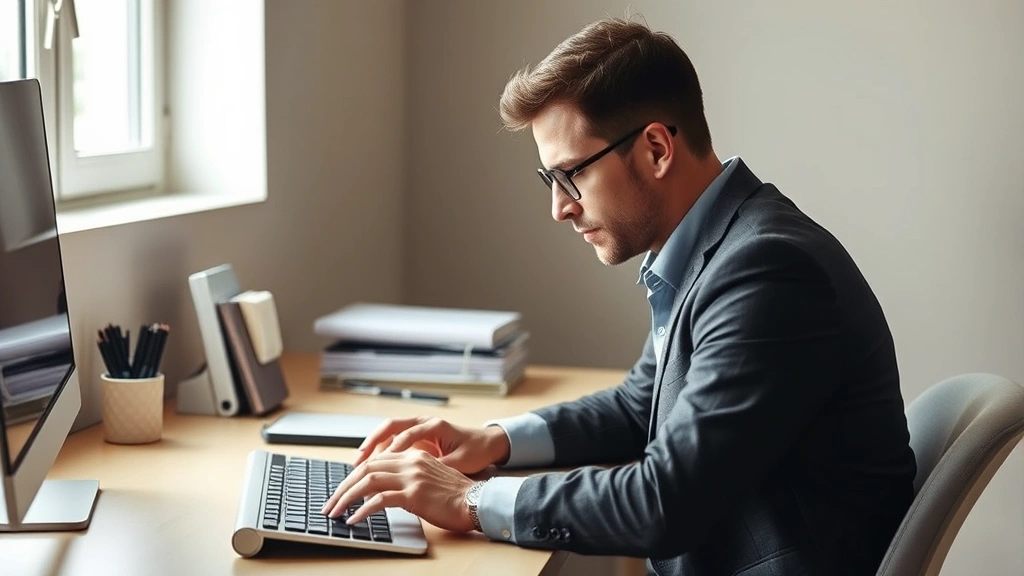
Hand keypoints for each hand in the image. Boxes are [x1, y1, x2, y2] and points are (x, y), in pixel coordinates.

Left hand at [320, 449, 475, 531]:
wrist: (477, 501)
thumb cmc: (455, 496)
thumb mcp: (429, 479)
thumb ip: (406, 478)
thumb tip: (380, 492)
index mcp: (413, 456)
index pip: (374, 461)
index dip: (353, 476)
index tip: (341, 491)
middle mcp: (410, 462)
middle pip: (366, 469)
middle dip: (343, 487)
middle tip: (330, 503)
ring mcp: (412, 477)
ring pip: (368, 481)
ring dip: (346, 497)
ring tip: (335, 511)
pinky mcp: (414, 494)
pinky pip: (380, 500)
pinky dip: (363, 510)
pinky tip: (354, 519)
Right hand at [354, 416, 510, 474]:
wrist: (487, 443)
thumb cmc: (475, 451)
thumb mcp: (461, 461)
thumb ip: (440, 466)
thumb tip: (421, 479)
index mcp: (434, 426)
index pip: (408, 434)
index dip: (393, 448)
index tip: (381, 463)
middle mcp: (423, 423)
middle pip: (390, 427)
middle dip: (371, 443)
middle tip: (358, 461)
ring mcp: (417, 428)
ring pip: (387, 433)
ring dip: (371, 447)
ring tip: (357, 465)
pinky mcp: (415, 437)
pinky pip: (391, 441)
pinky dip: (379, 452)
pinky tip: (369, 467)